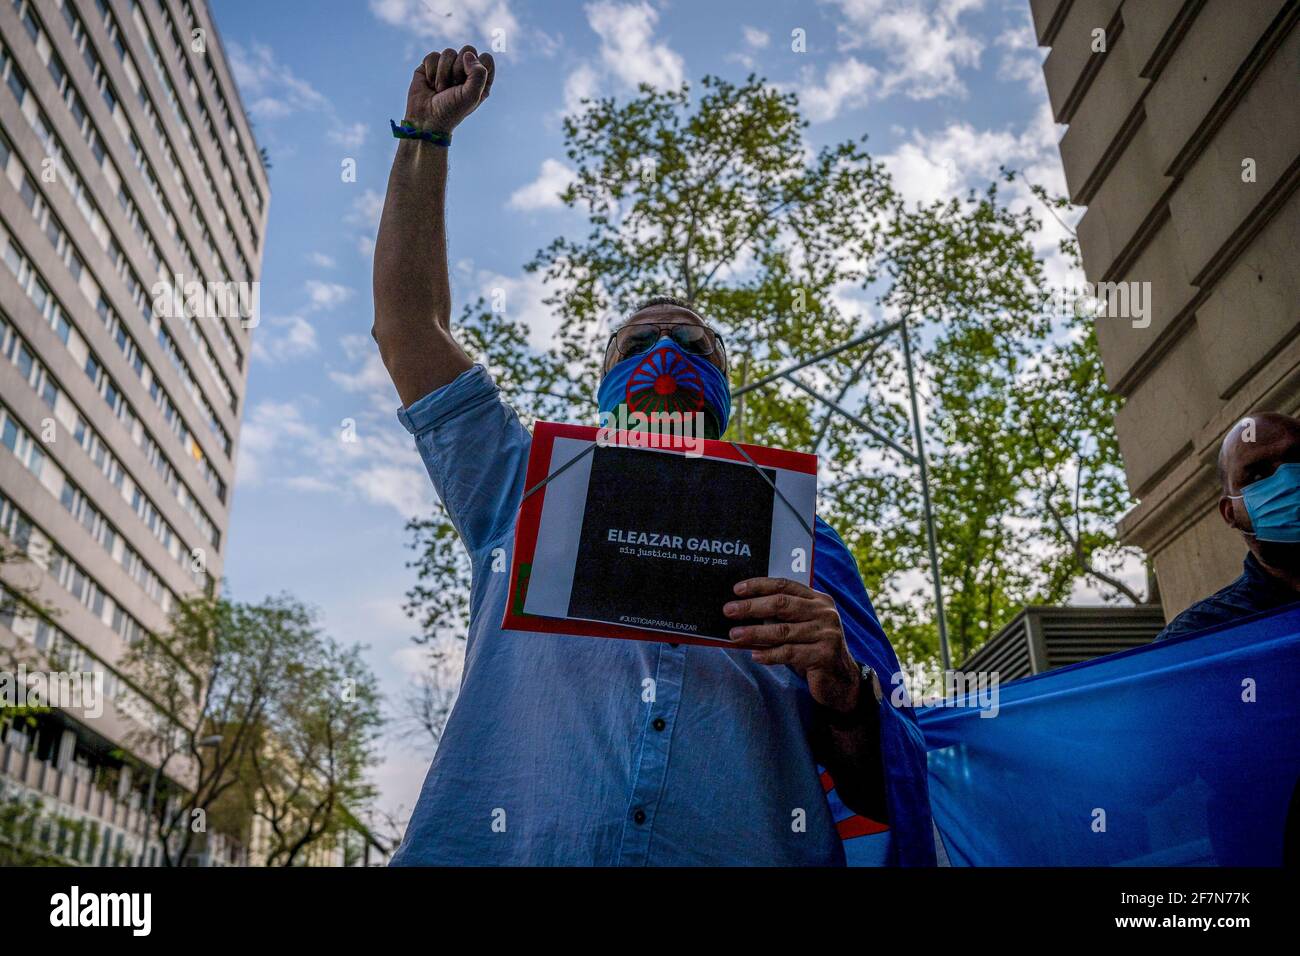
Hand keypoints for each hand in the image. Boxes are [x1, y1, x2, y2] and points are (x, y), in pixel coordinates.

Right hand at [405, 45, 494, 133]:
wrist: (426, 119)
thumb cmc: (451, 110)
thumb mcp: (471, 96)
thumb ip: (478, 74)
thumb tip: (468, 54)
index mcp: (481, 79)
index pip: (486, 58)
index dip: (477, 68)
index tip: (468, 84)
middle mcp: (466, 71)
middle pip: (468, 50)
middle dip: (458, 69)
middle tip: (453, 87)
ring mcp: (448, 66)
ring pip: (449, 52)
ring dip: (443, 74)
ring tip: (440, 89)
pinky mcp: (431, 65)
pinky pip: (433, 55)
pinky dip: (430, 71)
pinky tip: (430, 84)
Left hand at [724, 577, 861, 713]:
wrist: (841, 681)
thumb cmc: (812, 650)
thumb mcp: (800, 628)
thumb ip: (781, 617)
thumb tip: (743, 611)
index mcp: (818, 600)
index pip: (785, 585)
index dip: (760, 585)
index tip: (737, 589)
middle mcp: (824, 613)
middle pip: (782, 604)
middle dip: (752, 606)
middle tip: (728, 610)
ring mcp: (827, 634)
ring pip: (783, 630)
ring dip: (754, 633)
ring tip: (734, 635)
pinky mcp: (824, 655)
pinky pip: (790, 653)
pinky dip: (770, 654)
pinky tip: (755, 656)